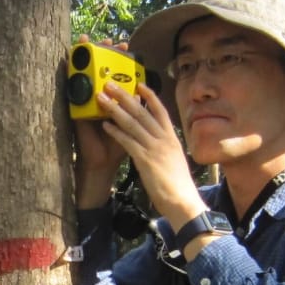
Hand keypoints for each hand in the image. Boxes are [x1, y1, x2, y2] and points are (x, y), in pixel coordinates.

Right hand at [73, 35, 127, 208]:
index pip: (116, 74)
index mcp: (115, 100)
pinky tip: (68, 57)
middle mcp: (100, 97)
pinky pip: (71, 87)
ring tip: (86, 40)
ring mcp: (86, 100)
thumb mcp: (131, 124)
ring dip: (84, 56)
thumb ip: (136, 108)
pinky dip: (69, 72)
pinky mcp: (75, 107)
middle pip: (100, 69)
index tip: (126, 47)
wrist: (104, 162)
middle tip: (108, 40)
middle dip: (104, 53)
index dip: (120, 60)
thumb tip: (141, 90)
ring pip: (84, 73)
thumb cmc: (118, 145)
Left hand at [96, 82, 206, 232]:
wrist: (182, 201)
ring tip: (101, 98)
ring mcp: (155, 148)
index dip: (149, 96)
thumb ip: (166, 148)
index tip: (139, 84)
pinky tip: (105, 125)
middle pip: (142, 112)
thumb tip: (159, 143)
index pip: (160, 111)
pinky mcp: (145, 160)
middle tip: (110, 84)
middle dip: (125, 96)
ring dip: (115, 109)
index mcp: (172, 138)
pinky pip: (128, 141)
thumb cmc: (178, 185)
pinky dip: (116, 132)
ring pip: (132, 123)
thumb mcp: (175, 160)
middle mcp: (164, 139)